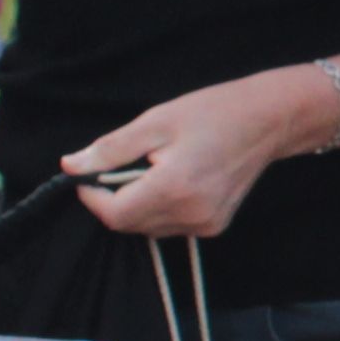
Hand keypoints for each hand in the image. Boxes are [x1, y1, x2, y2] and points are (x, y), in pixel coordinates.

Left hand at [68, 70, 321, 239]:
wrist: (268, 121)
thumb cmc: (212, 112)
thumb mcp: (156, 122)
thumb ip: (111, 149)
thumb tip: (70, 166)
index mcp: (174, 188)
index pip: (114, 214)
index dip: (92, 196)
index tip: (88, 174)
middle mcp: (190, 215)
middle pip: (128, 224)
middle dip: (113, 198)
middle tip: (124, 164)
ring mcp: (204, 225)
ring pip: (147, 227)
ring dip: (136, 204)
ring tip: (153, 169)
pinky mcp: (213, 227)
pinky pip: (169, 226)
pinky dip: (159, 208)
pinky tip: (174, 181)